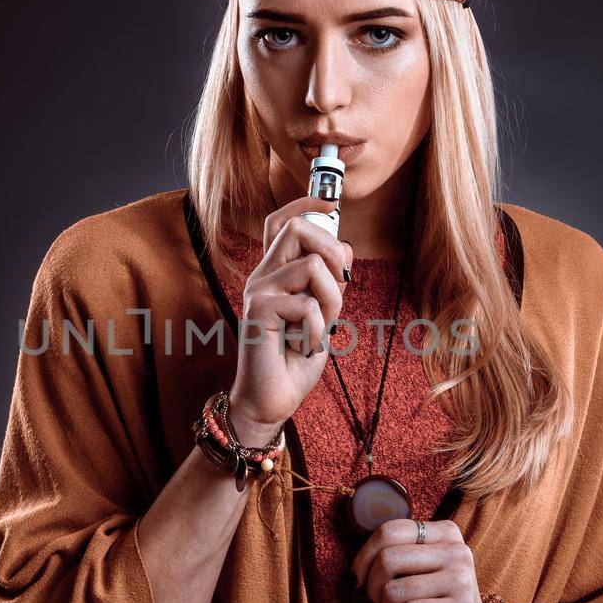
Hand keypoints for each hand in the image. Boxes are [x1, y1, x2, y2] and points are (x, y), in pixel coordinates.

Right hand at [228, 196, 353, 444]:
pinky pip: (307, 303)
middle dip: (331, 250)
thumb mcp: (322, 315)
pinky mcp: (259, 312)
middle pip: (297, 228)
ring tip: (320, 327)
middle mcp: (262, 276)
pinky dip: (318, 328)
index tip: (332, 203)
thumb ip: (330, 283)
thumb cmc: (294, 359)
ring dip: (332, 301)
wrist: (271, 400)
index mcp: (275, 273)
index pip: (283, 222)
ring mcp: (257, 292)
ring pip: (312, 266)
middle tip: (338, 285)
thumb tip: (344, 249)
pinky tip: (305, 345)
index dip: (307, 202)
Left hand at [350, 517, 496, 602]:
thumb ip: (393, 555)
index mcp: (445, 532)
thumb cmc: (433, 601)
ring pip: (396, 589)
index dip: (364, 556)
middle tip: (380, 602)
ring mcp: (462, 578)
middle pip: (388, 558)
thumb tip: (356, 568)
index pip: (390, 530)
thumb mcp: (414, 571)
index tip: (360, 578)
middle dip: (373, 587)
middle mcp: (457, 549)